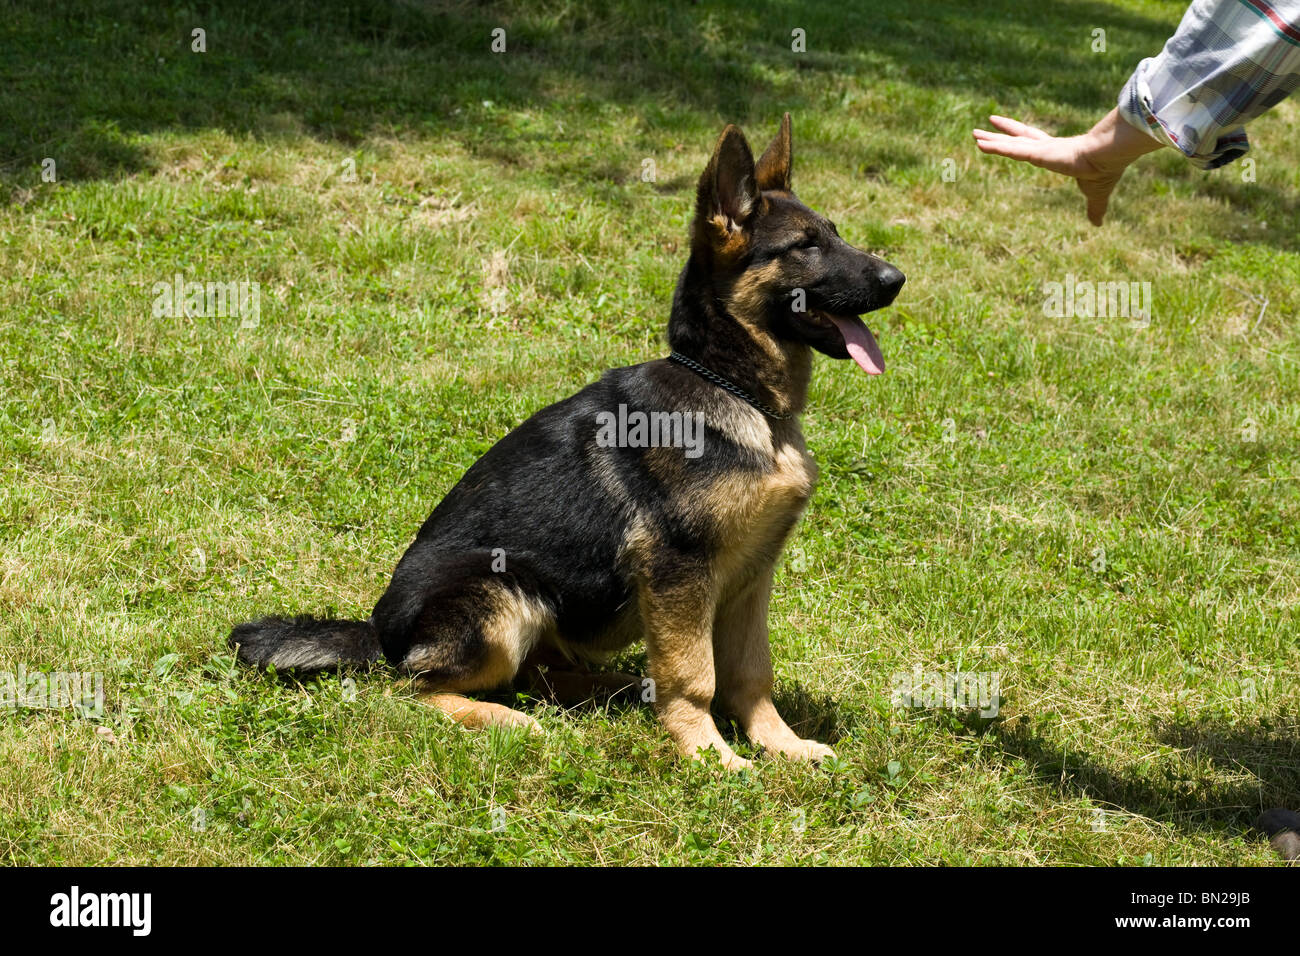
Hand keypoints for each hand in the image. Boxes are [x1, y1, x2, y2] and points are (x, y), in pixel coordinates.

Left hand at [972, 108, 1164, 225]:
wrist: (1110, 158)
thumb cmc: (1105, 171)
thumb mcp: (1096, 194)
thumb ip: (1094, 208)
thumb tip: (1098, 224)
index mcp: (1058, 153)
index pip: (1033, 144)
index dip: (1018, 139)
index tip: (1007, 134)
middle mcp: (1047, 148)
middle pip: (1017, 140)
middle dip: (999, 135)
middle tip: (979, 132)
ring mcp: (1042, 149)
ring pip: (1011, 145)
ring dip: (992, 140)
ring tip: (974, 135)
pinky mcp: (1039, 152)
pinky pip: (1012, 150)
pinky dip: (996, 148)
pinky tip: (981, 145)